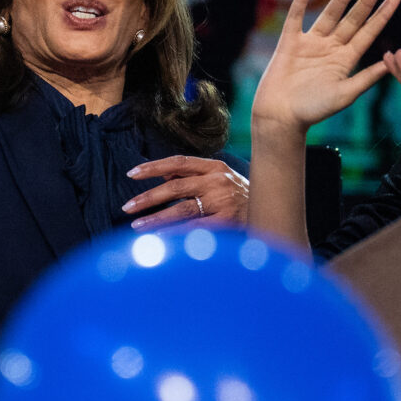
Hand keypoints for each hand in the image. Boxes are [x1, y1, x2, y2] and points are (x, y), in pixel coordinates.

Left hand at [122, 156, 248, 230]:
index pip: (178, 162)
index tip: (132, 173)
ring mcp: (223, 201)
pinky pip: (194, 228)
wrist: (273, 212)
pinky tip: (159, 238)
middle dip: (148, 197)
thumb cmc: (242, 198)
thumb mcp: (220, 180)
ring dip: (156, 218)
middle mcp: (217, 181)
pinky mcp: (227, 222)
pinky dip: (175, 234)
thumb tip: (163, 176)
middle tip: (127, 207)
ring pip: (181, 209)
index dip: (153, 167)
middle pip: (175, 187)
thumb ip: (193, 178)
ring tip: (137, 226)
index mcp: (214, 167)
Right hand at [251, 0, 400, 133]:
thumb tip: (391, 61)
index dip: (382, 15)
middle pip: (352, 19)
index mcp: (346, 60)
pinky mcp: (290, 41)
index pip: (368, 32)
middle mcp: (330, 48)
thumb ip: (366, 77)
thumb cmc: (314, 110)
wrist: (281, 117)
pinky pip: (296, 16)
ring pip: (329, 14)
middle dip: (366, 1)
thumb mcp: (345, 94)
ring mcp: (310, 43)